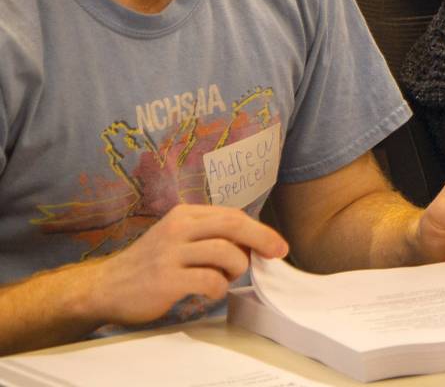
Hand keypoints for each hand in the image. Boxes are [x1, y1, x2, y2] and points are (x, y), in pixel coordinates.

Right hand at [82, 204, 287, 325]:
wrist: (104, 288)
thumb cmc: (149, 265)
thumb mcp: (177, 238)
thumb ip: (209, 235)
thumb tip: (253, 243)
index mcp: (184, 215)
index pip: (232, 215)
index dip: (260, 230)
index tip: (276, 244)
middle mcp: (178, 228)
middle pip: (234, 225)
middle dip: (262, 239)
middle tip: (277, 254)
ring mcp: (170, 253)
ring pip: (226, 253)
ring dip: (236, 269)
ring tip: (225, 278)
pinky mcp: (166, 279)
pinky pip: (210, 280)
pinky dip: (219, 288)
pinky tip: (211, 292)